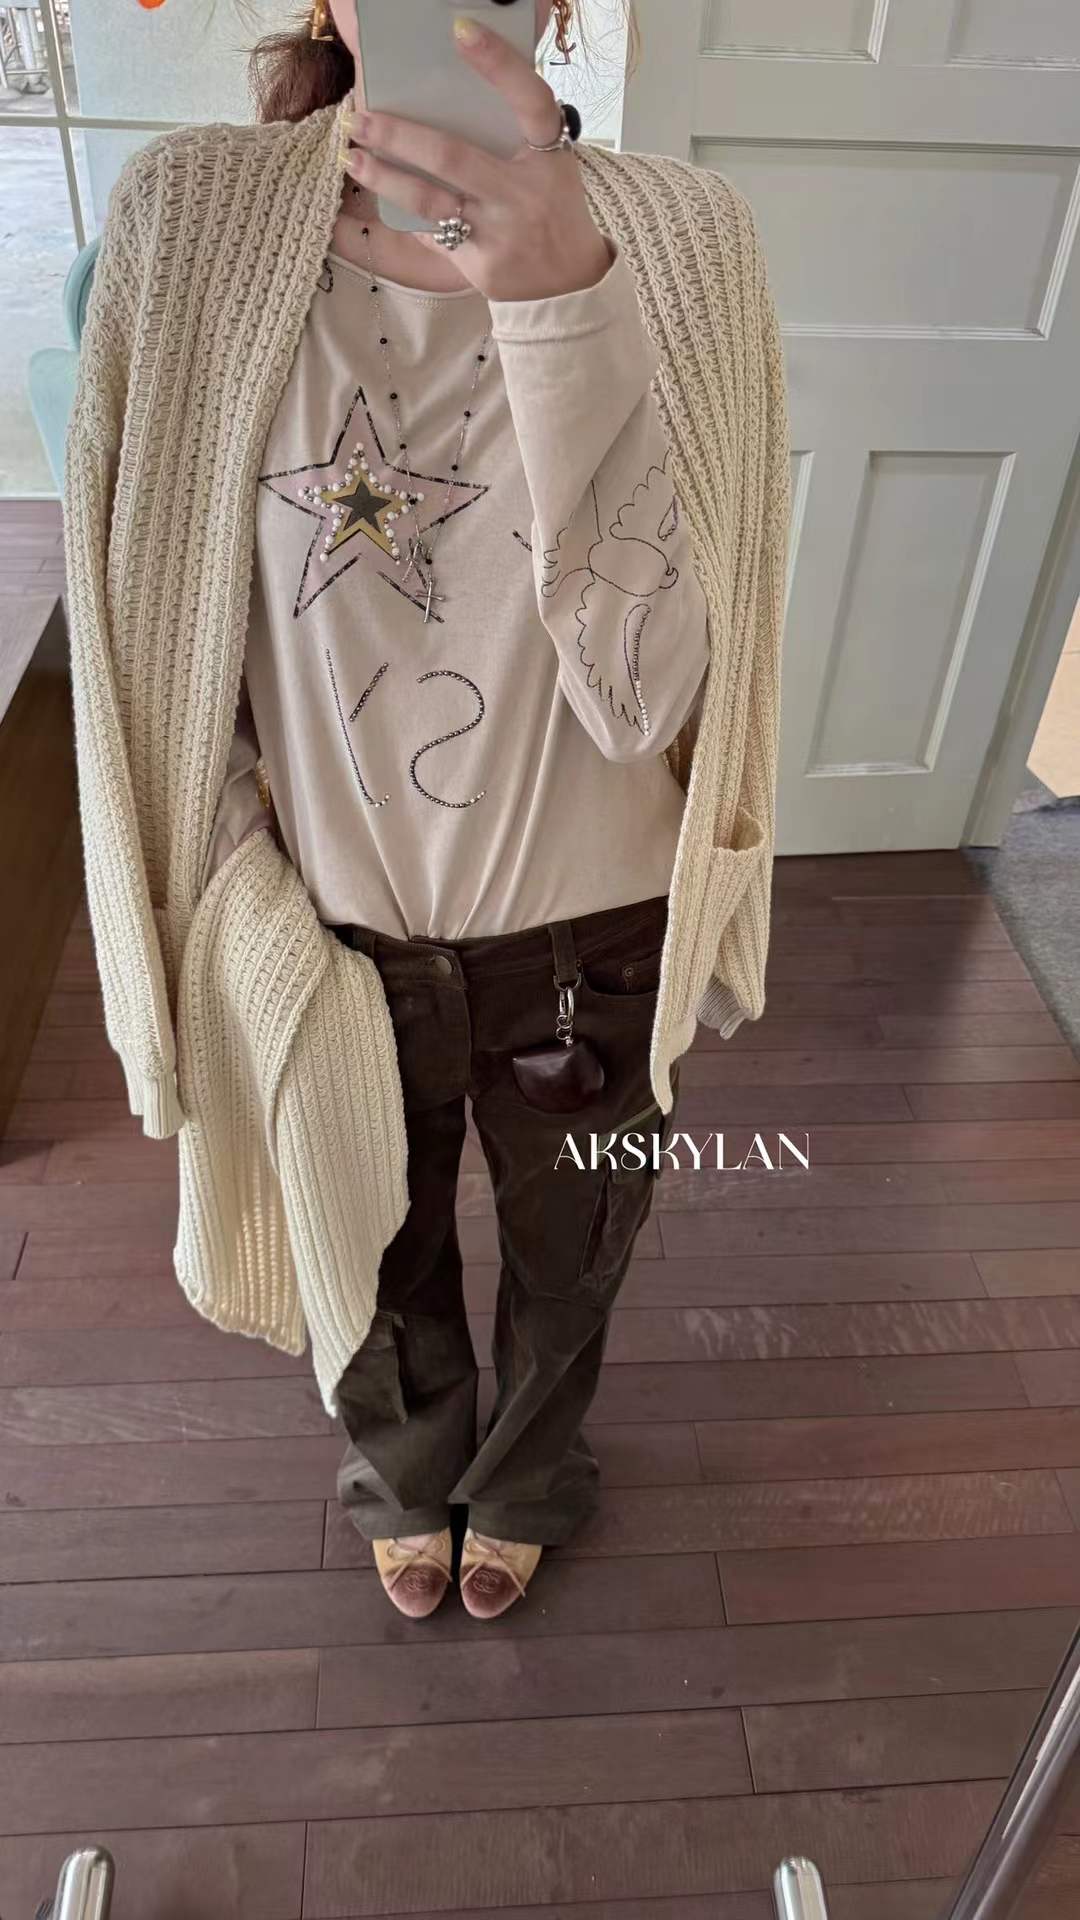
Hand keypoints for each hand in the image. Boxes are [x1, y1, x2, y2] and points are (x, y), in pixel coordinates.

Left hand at [342, 13, 612, 302]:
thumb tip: (450, 94)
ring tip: (353, 157)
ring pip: (430, 201)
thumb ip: (514, 134)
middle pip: (452, 156)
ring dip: (384, 178)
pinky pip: (433, 234)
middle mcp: (524, 192)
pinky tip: (381, 199)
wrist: (569, 284)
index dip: (498, 63)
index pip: (529, 99)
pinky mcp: (480, 264)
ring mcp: (500, 231)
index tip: (460, 28)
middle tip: (359, 116)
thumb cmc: (551, 208)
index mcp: (548, 156)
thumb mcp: (550, 165)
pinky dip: (407, 215)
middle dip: (398, 135)